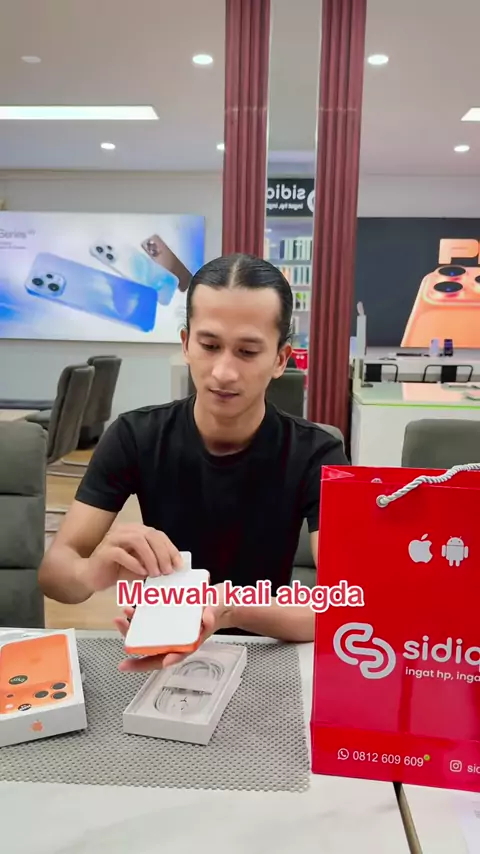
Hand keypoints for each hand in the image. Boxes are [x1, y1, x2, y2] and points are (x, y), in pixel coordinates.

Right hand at [86, 523, 183, 593]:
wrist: (90, 575)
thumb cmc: (117, 570)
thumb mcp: (140, 566)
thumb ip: (154, 562)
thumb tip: (173, 567)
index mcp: (136, 531)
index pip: (158, 535)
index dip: (170, 549)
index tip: (179, 565)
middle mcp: (125, 530)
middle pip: (150, 535)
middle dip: (162, 553)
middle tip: (168, 571)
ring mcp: (113, 539)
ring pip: (137, 540)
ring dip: (150, 557)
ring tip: (156, 573)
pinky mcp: (104, 551)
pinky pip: (121, 553)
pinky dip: (134, 563)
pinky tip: (141, 573)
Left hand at [114, 583, 232, 671]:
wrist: (220, 601)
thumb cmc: (218, 609)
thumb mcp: (217, 609)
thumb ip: (212, 614)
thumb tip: (206, 619)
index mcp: (189, 642)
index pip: (170, 657)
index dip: (153, 662)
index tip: (140, 664)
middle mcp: (177, 639)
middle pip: (153, 648)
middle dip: (136, 645)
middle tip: (121, 633)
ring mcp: (171, 629)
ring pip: (148, 636)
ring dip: (133, 630)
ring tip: (121, 619)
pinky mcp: (167, 618)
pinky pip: (150, 621)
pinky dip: (139, 617)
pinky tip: (130, 609)